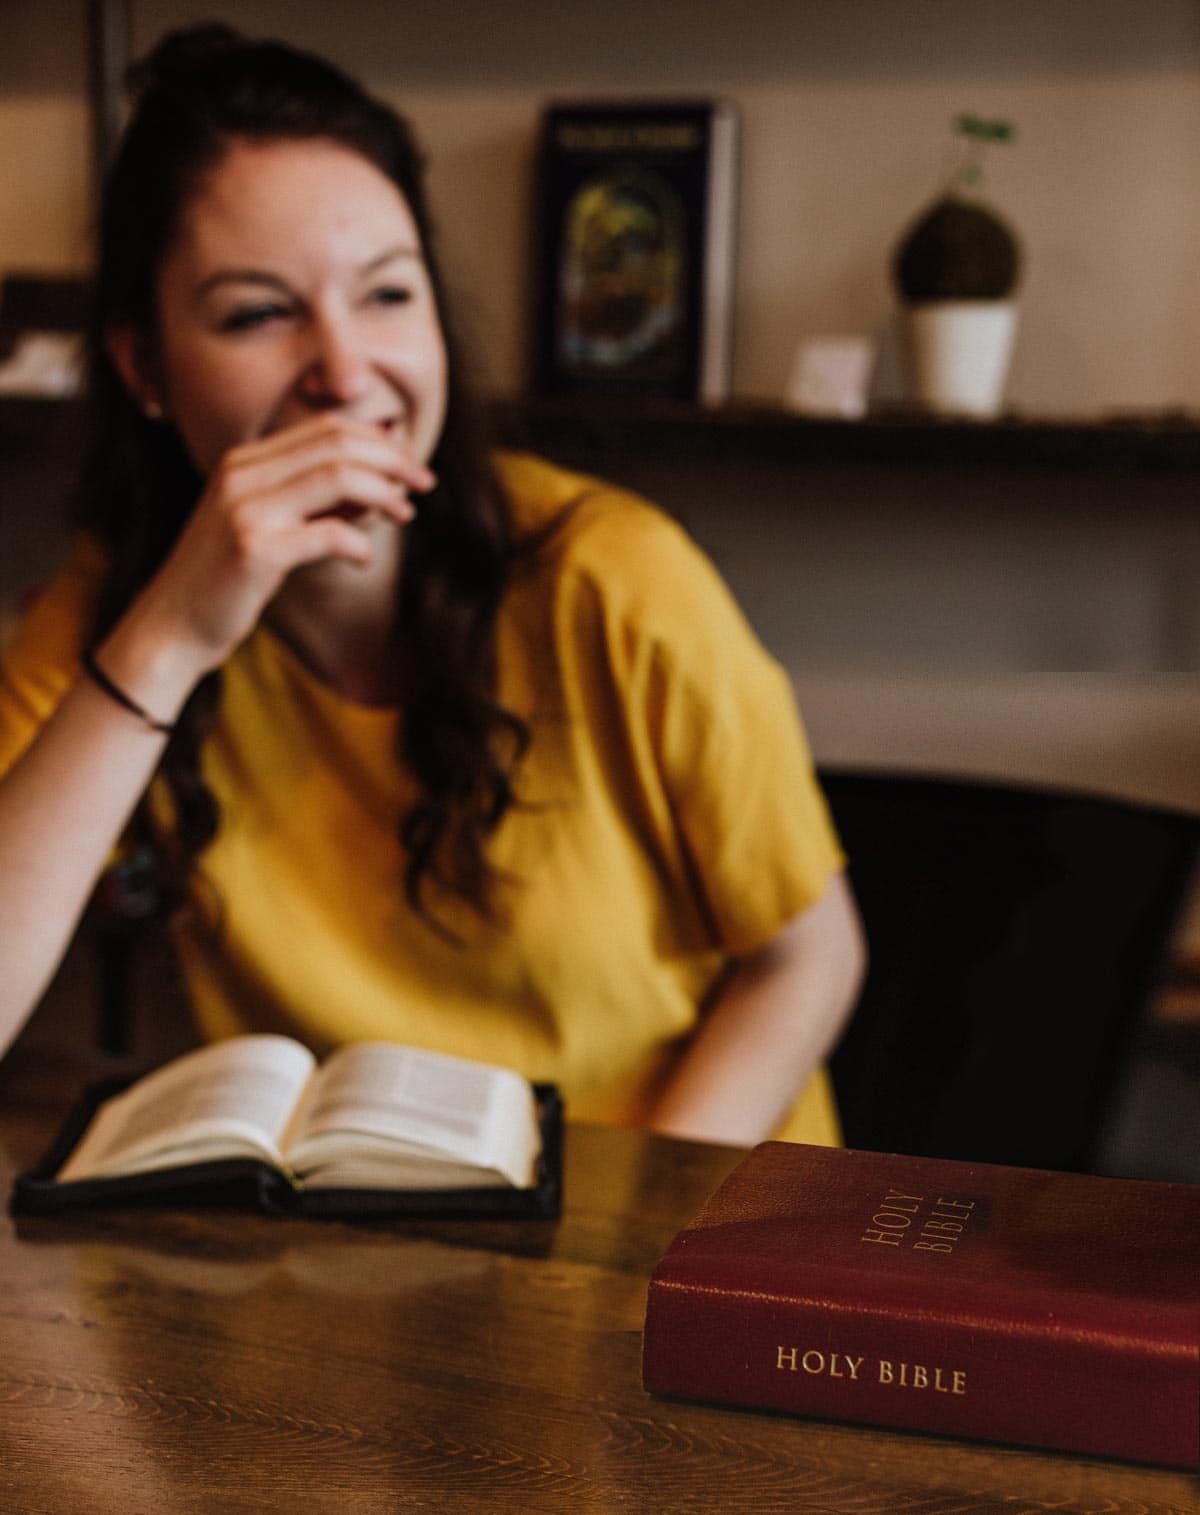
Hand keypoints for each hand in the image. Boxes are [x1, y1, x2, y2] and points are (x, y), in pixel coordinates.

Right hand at [109, 414, 433, 688]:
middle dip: (392, 461)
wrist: (171, 628)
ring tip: (406, 515)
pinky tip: (363, 560)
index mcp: (243, 461)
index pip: (325, 428)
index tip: (410, 466)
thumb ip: (315, 503)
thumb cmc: (226, 582)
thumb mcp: (268, 528)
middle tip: (424, 485)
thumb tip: (380, 491)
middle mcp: (240, 474)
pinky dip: (359, 544)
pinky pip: (329, 533)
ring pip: (339, 477)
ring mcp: (244, 509)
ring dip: (384, 495)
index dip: (377, 441)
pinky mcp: (254, 549)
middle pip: (337, 444)